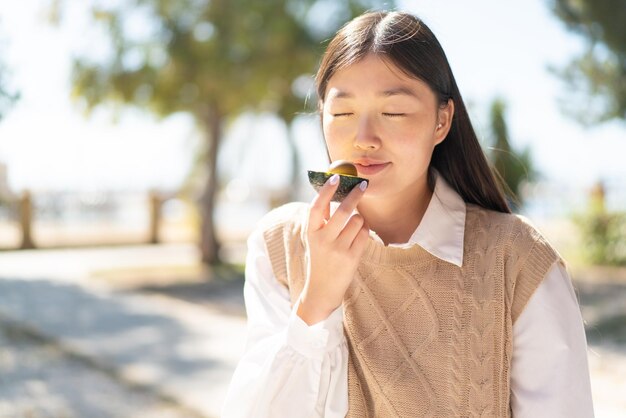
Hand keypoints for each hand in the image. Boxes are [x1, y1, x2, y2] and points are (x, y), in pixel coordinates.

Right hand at [297, 174, 369, 324]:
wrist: (321, 290)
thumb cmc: (321, 258)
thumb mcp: (315, 239)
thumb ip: (323, 218)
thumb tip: (334, 191)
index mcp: (311, 232)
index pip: (317, 207)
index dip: (326, 191)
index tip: (335, 178)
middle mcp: (323, 240)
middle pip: (342, 211)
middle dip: (355, 195)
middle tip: (362, 185)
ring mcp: (338, 249)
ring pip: (357, 221)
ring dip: (360, 218)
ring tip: (355, 226)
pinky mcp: (352, 258)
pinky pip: (364, 234)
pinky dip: (365, 230)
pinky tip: (360, 235)